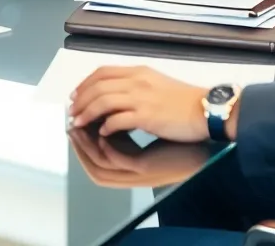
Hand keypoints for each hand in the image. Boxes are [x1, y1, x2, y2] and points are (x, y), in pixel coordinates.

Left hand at [69, 65, 208, 141]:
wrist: (206, 110)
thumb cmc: (184, 100)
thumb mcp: (156, 83)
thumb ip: (135, 85)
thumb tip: (114, 94)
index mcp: (138, 72)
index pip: (102, 72)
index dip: (84, 84)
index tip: (75, 95)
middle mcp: (137, 81)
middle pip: (98, 86)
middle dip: (80, 100)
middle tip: (72, 112)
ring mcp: (141, 98)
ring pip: (103, 102)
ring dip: (86, 113)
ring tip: (78, 123)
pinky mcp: (147, 116)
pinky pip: (117, 120)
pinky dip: (105, 126)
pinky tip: (102, 133)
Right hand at [69, 128, 210, 187]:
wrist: (204, 137)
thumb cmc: (179, 129)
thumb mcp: (146, 123)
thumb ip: (125, 118)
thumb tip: (105, 102)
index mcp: (127, 162)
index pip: (94, 158)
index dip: (79, 141)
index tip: (72, 118)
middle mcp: (128, 171)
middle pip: (92, 163)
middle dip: (77, 141)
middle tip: (70, 119)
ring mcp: (136, 172)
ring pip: (99, 165)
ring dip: (85, 146)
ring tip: (78, 123)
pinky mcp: (145, 168)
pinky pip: (118, 162)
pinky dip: (107, 149)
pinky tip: (101, 132)